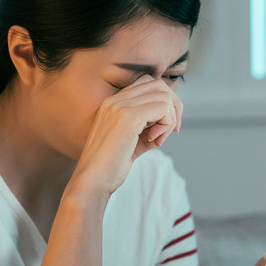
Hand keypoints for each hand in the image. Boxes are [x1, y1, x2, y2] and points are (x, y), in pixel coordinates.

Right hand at [68, 75, 181, 196]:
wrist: (92, 181)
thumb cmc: (111, 166)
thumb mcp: (134, 141)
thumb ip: (150, 127)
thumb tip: (171, 120)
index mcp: (112, 103)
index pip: (147, 84)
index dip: (163, 103)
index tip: (164, 128)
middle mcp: (114, 100)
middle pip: (158, 85)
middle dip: (173, 108)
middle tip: (170, 132)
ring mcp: (120, 106)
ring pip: (164, 96)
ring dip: (169, 119)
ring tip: (157, 140)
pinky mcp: (128, 117)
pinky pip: (163, 108)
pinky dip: (167, 124)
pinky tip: (155, 141)